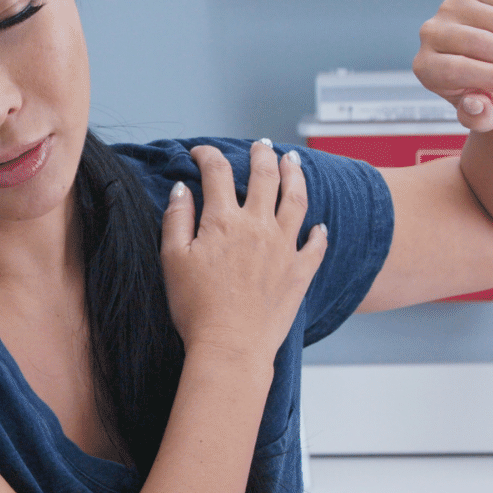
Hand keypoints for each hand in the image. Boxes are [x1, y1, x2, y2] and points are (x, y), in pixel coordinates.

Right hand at [162, 141, 327, 366]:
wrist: (231, 346)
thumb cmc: (196, 308)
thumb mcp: (172, 259)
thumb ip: (177, 218)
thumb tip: (182, 189)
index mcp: (223, 220)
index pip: (217, 172)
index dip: (208, 155)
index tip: (200, 153)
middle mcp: (258, 226)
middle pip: (265, 176)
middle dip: (261, 155)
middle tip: (260, 146)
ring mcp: (284, 247)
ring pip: (296, 199)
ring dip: (295, 175)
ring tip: (294, 161)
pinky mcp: (300, 271)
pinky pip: (316, 244)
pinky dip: (319, 232)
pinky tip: (320, 225)